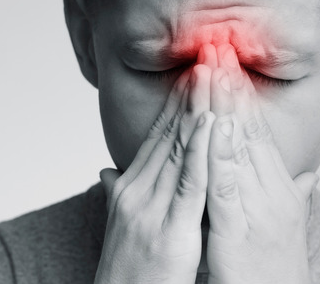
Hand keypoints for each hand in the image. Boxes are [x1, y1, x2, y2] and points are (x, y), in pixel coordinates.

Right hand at [95, 59, 214, 283]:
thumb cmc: (126, 272)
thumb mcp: (121, 226)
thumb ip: (116, 194)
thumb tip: (106, 171)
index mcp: (130, 188)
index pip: (158, 136)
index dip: (177, 103)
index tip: (194, 72)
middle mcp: (136, 190)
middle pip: (168, 132)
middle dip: (190, 94)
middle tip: (207, 56)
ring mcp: (150, 207)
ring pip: (178, 148)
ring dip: (197, 108)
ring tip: (212, 73)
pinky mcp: (170, 228)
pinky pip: (189, 183)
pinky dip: (201, 151)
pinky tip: (213, 124)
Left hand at [204, 44, 318, 283]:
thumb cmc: (276, 269)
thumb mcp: (286, 225)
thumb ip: (295, 194)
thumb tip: (311, 176)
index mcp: (277, 188)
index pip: (257, 131)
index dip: (241, 94)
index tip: (227, 60)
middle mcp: (273, 192)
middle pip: (248, 130)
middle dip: (232, 86)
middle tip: (218, 44)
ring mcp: (258, 210)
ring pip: (238, 149)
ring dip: (224, 107)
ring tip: (212, 69)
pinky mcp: (238, 232)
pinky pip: (227, 188)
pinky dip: (220, 155)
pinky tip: (211, 127)